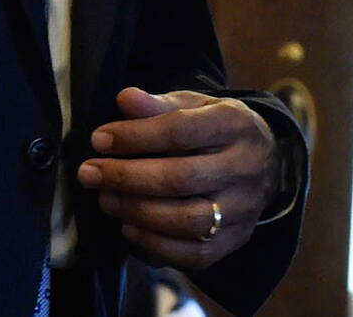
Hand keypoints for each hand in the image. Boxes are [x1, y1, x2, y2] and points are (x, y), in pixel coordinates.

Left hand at [77, 87, 279, 269]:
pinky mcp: (236, 239)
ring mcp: (244, 208)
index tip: (99, 139)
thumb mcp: (194, 106)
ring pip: (186, 219)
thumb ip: (159, 105)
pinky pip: (193, 252)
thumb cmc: (215, 130)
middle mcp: (245, 167)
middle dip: (126, 177)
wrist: (263, 162)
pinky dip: (154, 242)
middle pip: (180, 178)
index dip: (135, 136)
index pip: (180, 131)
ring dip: (136, 211)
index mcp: (235, 124)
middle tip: (89, 173)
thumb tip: (125, 99)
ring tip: (106, 198)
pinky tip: (129, 225)